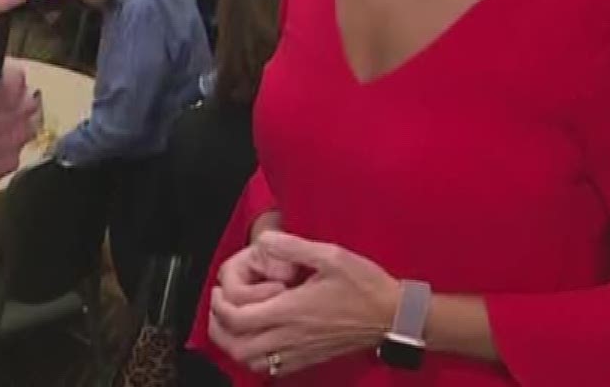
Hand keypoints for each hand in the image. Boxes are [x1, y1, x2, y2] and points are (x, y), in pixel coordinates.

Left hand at [209, 230, 400, 377]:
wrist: (391, 316)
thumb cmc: (364, 285)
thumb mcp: (330, 254)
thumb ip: (293, 246)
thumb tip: (264, 239)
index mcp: (291, 310)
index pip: (238, 318)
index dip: (219, 306)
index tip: (218, 290)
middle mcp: (290, 336)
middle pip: (237, 346)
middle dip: (218, 327)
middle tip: (219, 307)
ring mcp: (299, 352)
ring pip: (251, 361)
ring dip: (233, 345)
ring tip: (232, 323)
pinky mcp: (308, 360)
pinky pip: (271, 369)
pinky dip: (254, 358)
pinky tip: (257, 341)